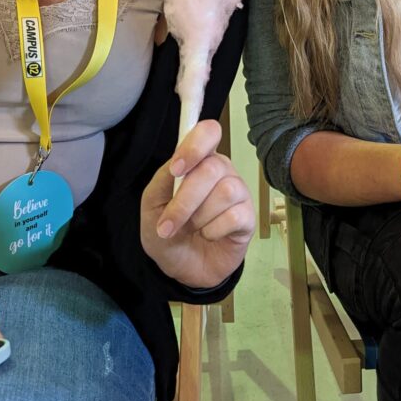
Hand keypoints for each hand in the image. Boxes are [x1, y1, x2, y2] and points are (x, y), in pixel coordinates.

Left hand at [141, 119, 254, 288]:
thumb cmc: (169, 232)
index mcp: (198, 160)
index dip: (194, 146)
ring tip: (193, 229)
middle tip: (168, 225)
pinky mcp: (248, 217)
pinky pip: (235, 216)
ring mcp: (238, 193)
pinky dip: (214, 231)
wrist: (181, 268)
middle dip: (185, 201)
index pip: (208, 133)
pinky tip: (209, 235)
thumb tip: (175, 168)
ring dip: (199, 217)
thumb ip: (162, 182)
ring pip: (226, 191)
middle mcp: (221, 170)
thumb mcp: (152, 206)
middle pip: (212, 168)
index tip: (177, 169)